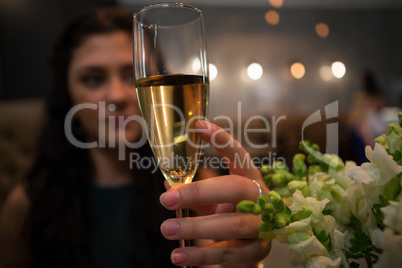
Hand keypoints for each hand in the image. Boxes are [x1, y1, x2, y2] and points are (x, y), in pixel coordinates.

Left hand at [160, 120, 270, 266]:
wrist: (253, 245)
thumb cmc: (231, 213)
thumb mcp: (216, 199)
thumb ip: (196, 193)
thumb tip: (167, 185)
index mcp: (250, 178)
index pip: (239, 154)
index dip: (221, 139)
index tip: (198, 125)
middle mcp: (260, 198)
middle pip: (234, 189)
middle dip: (198, 193)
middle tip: (166, 199)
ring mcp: (262, 225)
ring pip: (232, 225)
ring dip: (196, 228)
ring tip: (167, 229)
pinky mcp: (257, 251)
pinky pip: (230, 255)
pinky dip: (203, 257)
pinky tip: (180, 257)